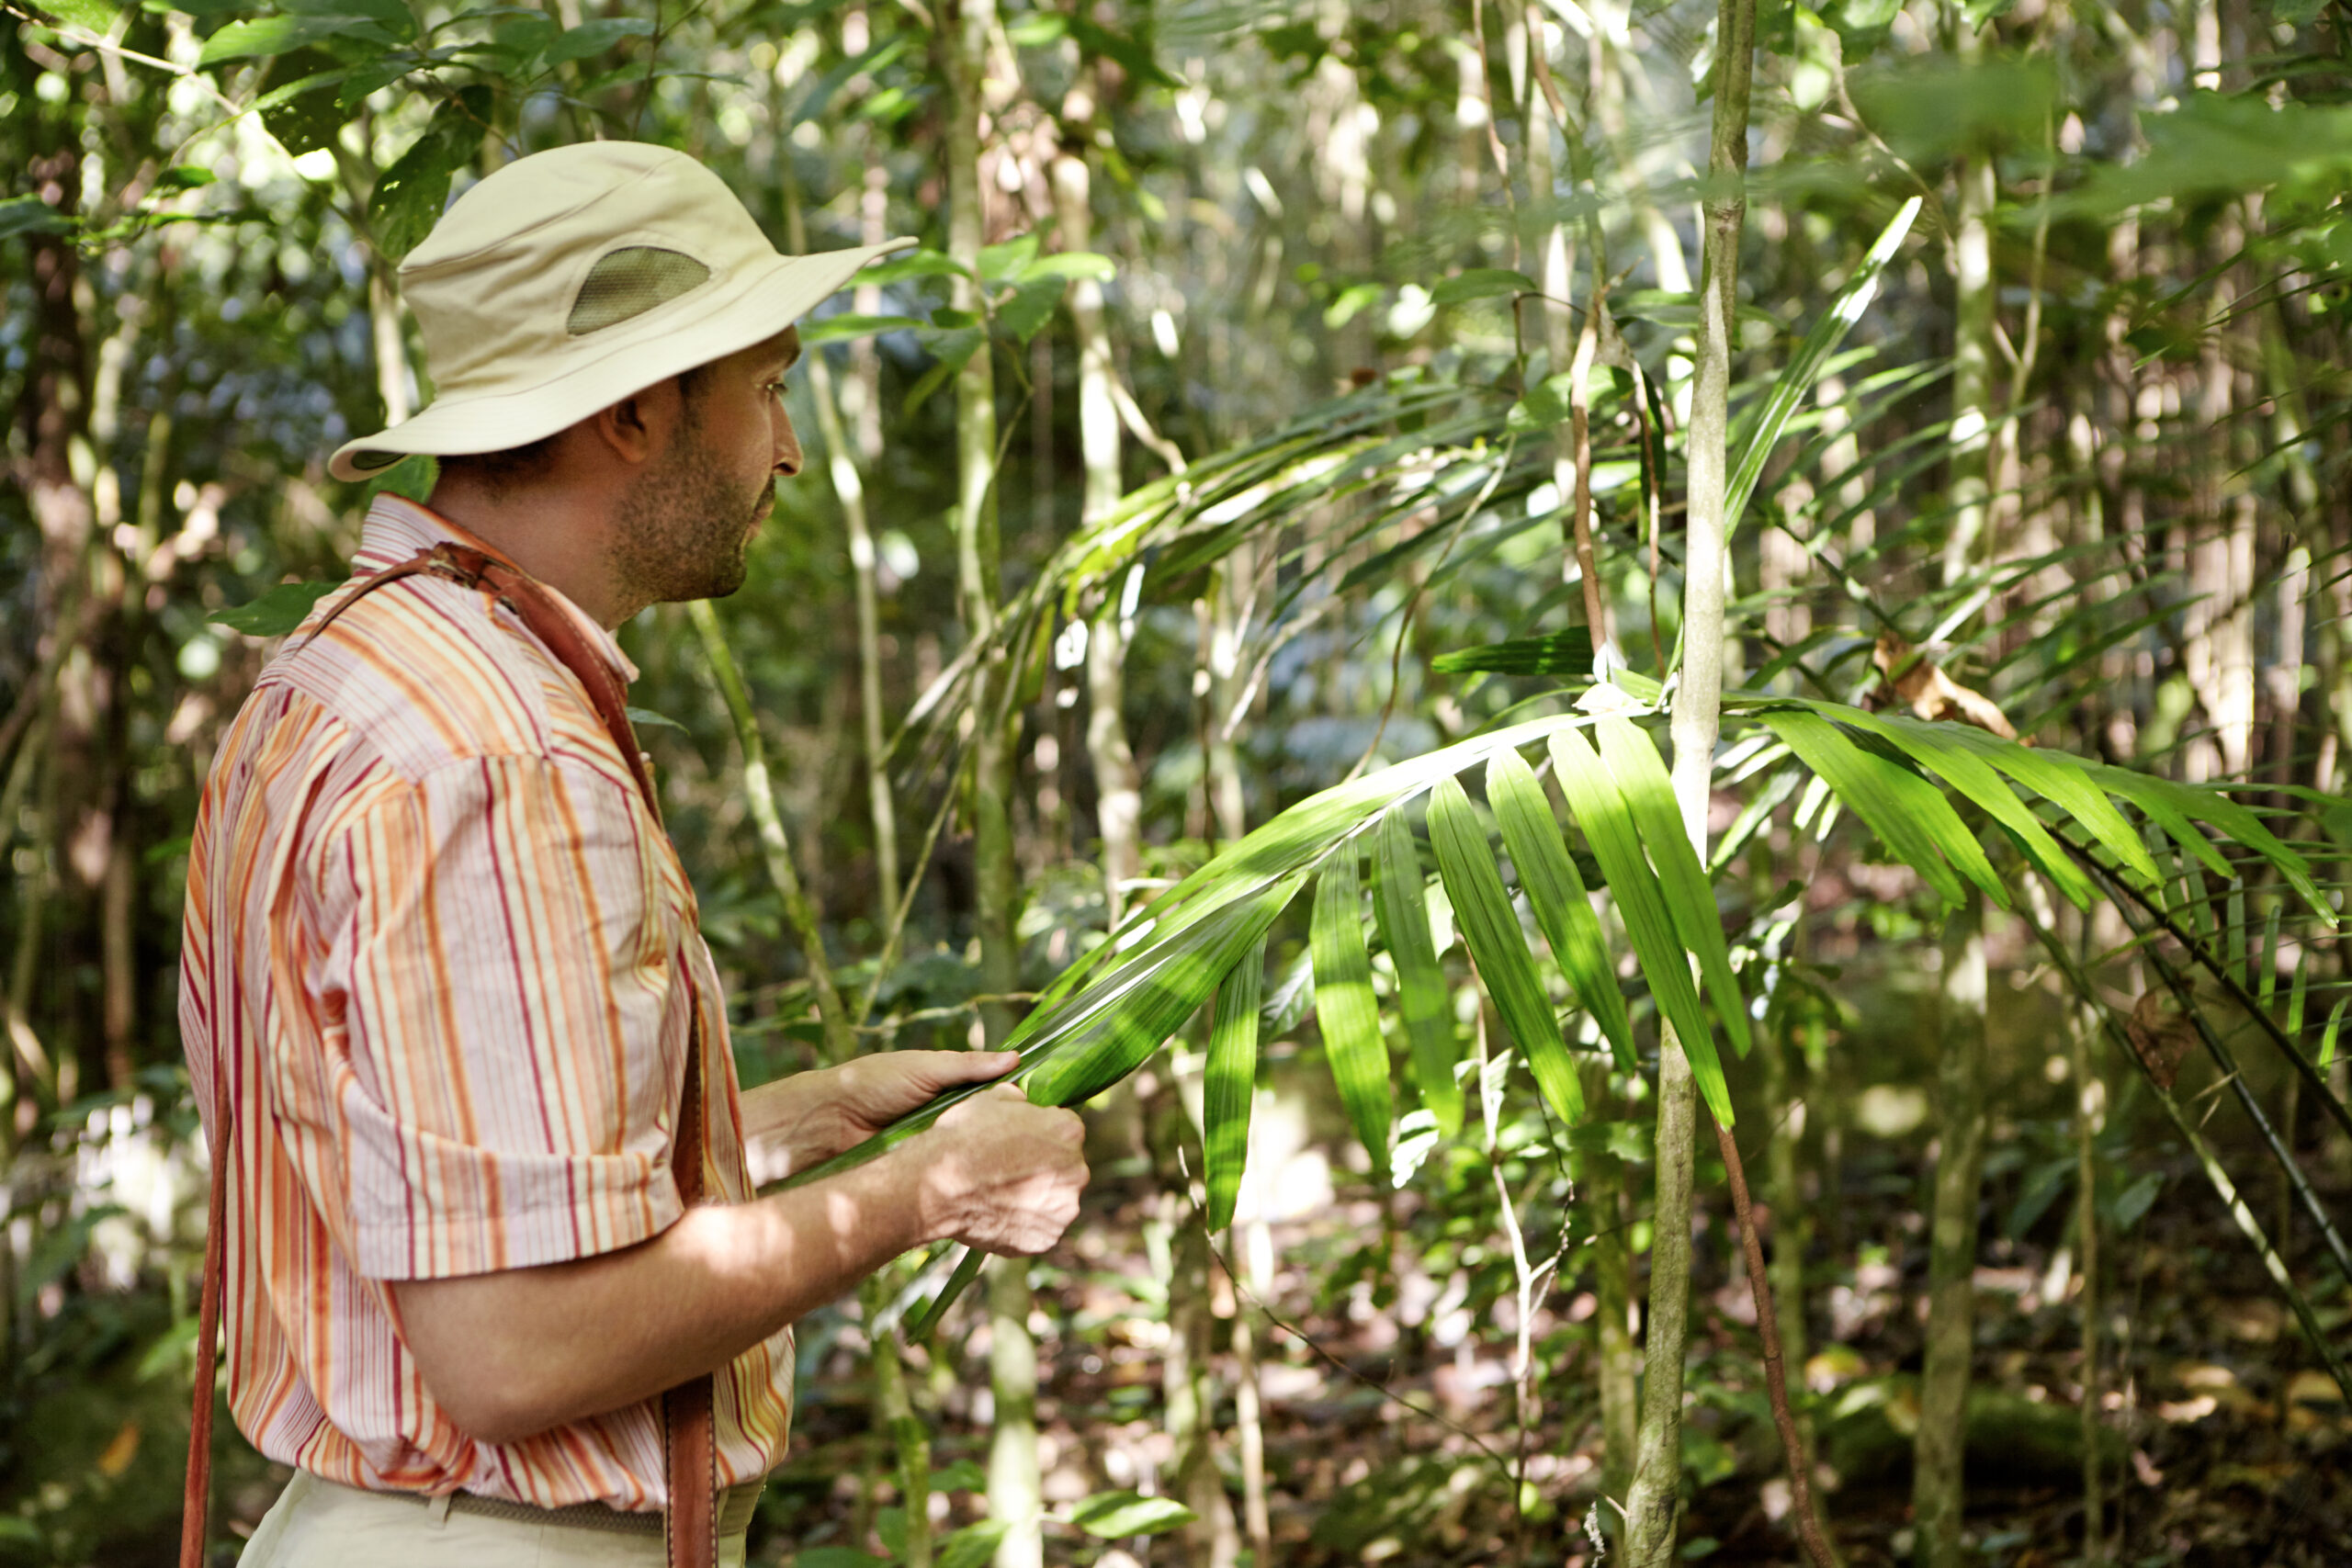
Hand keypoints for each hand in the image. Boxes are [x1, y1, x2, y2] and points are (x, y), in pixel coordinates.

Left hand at [743, 1051, 1018, 1181]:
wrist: (829, 1122)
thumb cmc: (874, 1084)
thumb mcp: (925, 1068)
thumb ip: (968, 1066)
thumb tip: (1016, 1058)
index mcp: (949, 1087)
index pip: (994, 1094)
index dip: (1018, 1101)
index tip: (1049, 1110)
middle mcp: (947, 1117)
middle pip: (989, 1126)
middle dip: (1011, 1133)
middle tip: (1045, 1142)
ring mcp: (936, 1145)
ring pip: (974, 1151)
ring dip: (991, 1156)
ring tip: (1027, 1163)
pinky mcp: (924, 1169)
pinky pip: (953, 1172)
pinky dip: (968, 1174)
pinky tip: (995, 1180)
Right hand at [910, 1083, 1088, 1256]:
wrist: (937, 1186)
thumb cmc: (962, 1138)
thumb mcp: (988, 1099)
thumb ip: (1016, 1099)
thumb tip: (1021, 1100)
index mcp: (1068, 1131)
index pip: (1066, 1131)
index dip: (1042, 1136)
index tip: (1020, 1144)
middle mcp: (1076, 1170)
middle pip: (1066, 1167)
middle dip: (1044, 1168)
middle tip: (1009, 1171)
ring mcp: (1063, 1209)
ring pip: (1055, 1200)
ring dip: (1036, 1198)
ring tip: (1000, 1196)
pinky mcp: (1046, 1239)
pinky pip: (1040, 1228)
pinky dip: (1025, 1224)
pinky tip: (998, 1216)